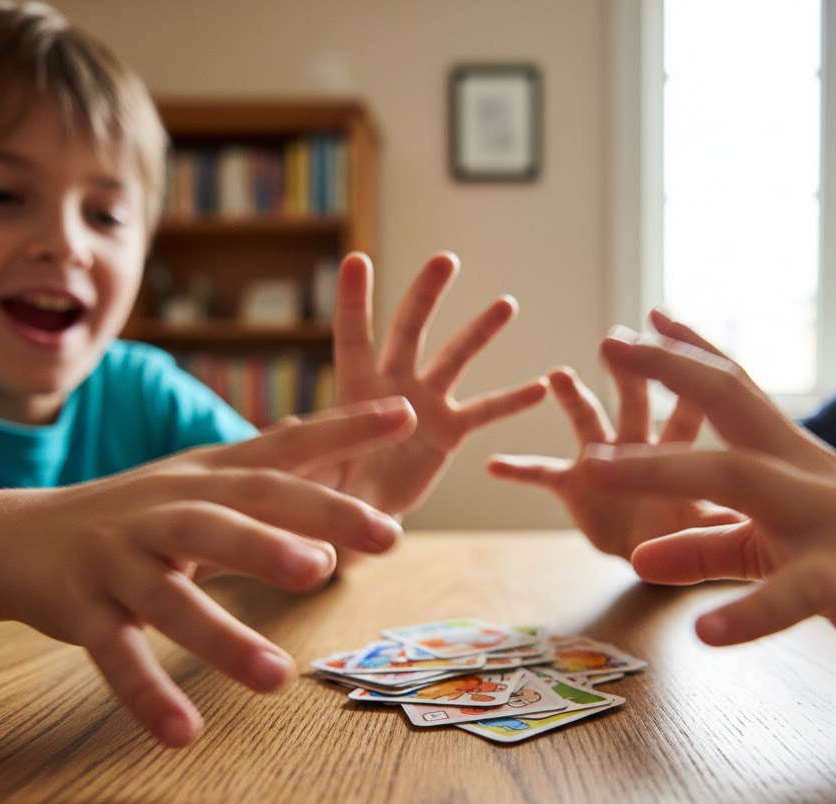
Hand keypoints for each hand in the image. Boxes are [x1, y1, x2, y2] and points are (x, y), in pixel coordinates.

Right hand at [0, 399, 415, 746]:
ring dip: (224, 635)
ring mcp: (121, 559)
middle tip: (368, 548)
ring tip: (278, 679)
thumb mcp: (198, 482)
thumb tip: (326, 437)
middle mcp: (166, 508)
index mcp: (205, 476)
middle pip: (235, 511)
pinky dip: (147, 694)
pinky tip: (184, 734)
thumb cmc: (136, 513)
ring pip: (171, 594)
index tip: (406, 414)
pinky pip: (116, 655)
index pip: (281, 447)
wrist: (20, 537)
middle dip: (301, 527)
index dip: (343, 428)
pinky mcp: (84, 610)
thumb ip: (263, 469)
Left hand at [325, 251, 547, 516]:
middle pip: (410, 330)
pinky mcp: (449, 431)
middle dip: (426, 295)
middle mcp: (393, 386)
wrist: (365, 512)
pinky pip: (483, 412)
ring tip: (506, 303)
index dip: (353, 301)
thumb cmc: (333, 488)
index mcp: (354, 389)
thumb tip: (294, 435)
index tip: (357, 260)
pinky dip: (511, 401)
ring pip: (455, 359)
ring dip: (480, 332)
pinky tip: (541, 388)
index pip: (353, 338)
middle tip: (445, 260)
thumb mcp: (315, 475)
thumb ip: (313, 459)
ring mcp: (425, 404)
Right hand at [487, 309, 741, 558]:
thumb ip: (727, 524)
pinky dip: (521, 470)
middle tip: (617, 338)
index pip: (694, 403)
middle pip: (641, 398)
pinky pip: (544, 475)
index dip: (686, 367)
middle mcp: (644, 443)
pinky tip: (494, 464)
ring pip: (590, 422)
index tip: (669, 327)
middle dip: (631, 369)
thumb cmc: (697, 534)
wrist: (662, 558)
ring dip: (575, 399)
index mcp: (687, 448)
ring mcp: (608, 462)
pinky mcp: (578, 488)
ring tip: (559, 375)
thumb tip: (748, 517)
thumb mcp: (719, 532)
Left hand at [584, 323, 835, 667]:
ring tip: (594, 468)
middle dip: (669, 372)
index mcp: (788, 458)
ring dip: (662, 470)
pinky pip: (795, 594)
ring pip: (741, 480)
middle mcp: (804, 472)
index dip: (684, 356)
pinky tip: (705, 634)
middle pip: (731, 407)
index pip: (734, 391)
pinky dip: (749, 613)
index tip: (635, 323)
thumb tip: (637, 558)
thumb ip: (704, 547)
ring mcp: (826, 518)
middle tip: (609, 344)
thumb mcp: (768, 548)